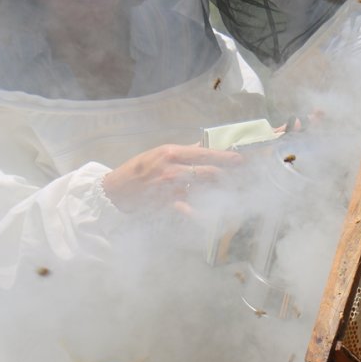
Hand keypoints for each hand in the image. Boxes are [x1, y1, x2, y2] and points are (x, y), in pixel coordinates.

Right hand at [102, 143, 242, 214]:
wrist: (117, 190)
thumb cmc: (139, 169)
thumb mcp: (160, 153)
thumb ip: (184, 151)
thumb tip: (204, 145)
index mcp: (173, 153)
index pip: (205, 153)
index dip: (225, 157)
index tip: (241, 160)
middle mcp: (174, 169)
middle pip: (210, 172)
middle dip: (229, 176)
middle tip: (243, 178)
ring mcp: (172, 188)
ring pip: (204, 190)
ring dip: (220, 192)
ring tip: (233, 193)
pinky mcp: (168, 204)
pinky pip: (190, 210)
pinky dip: (202, 213)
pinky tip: (213, 215)